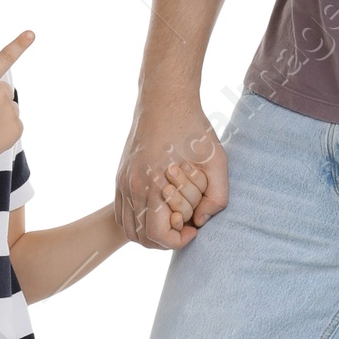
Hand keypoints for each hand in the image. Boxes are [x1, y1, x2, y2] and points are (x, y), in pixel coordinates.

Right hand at [115, 99, 227, 249]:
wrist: (165, 98)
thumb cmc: (193, 128)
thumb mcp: (217, 161)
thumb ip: (216, 197)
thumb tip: (201, 221)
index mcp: (153, 184)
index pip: (158, 235)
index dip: (178, 240)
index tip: (194, 228)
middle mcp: (132, 186)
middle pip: (141, 237)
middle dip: (165, 240)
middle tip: (185, 225)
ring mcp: (123, 180)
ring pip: (127, 227)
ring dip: (149, 233)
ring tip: (172, 220)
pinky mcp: (121, 175)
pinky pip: (121, 212)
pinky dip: (137, 220)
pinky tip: (158, 210)